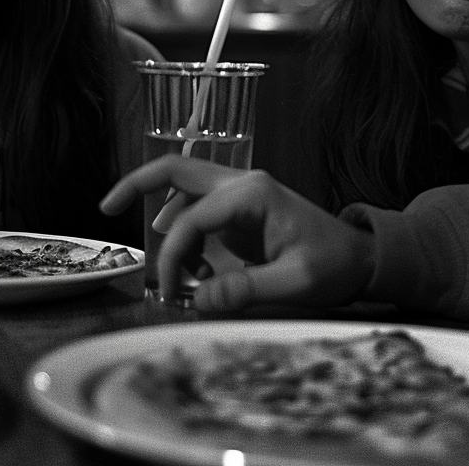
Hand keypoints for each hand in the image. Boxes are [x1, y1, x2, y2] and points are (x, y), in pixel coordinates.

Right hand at [101, 157, 375, 312]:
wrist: (362, 257)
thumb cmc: (334, 265)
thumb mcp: (295, 284)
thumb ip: (245, 290)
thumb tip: (198, 299)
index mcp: (253, 194)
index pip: (191, 217)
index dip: (172, 256)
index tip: (171, 293)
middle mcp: (242, 183)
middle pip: (177, 168)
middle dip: (138, 184)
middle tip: (106, 207)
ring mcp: (240, 193)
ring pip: (184, 189)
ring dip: (166, 221)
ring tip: (175, 273)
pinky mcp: (240, 210)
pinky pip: (198, 210)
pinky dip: (185, 233)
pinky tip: (198, 270)